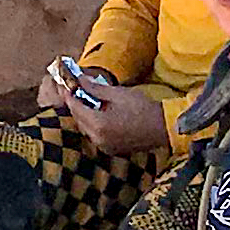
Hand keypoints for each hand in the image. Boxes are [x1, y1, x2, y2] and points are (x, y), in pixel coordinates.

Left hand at [50, 68, 168, 159]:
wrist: (163, 127)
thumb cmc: (143, 108)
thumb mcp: (118, 94)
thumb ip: (95, 88)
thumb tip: (79, 80)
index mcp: (98, 125)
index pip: (75, 107)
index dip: (68, 93)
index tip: (65, 82)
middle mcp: (97, 138)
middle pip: (78, 118)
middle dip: (74, 103)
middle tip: (73, 88)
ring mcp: (103, 146)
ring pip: (85, 127)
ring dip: (83, 113)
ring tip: (85, 98)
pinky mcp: (110, 149)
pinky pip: (94, 134)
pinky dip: (92, 123)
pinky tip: (96, 112)